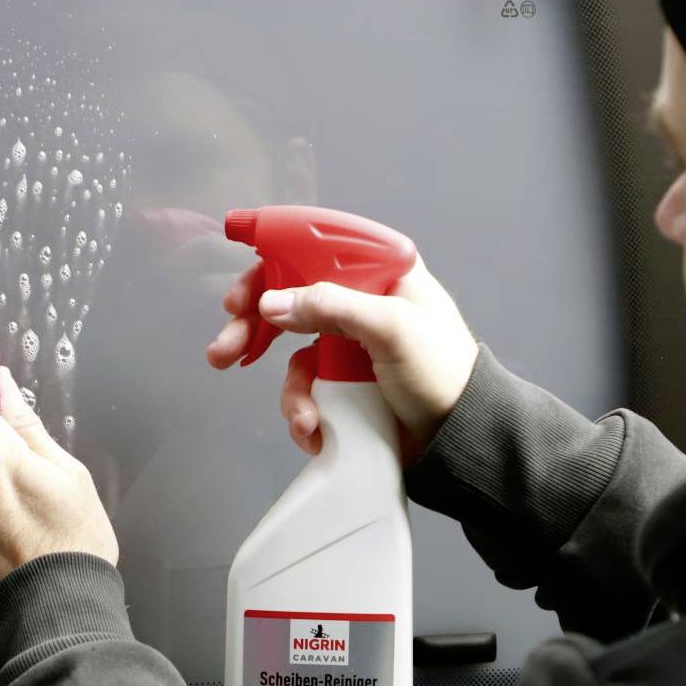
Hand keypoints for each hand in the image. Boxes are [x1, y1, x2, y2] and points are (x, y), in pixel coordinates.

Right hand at [205, 255, 478, 465]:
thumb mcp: (391, 330)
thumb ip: (331, 308)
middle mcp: (359, 302)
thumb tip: (271, 304)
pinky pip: (307, 388)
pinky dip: (304, 410)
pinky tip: (316, 430)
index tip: (235, 250)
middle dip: (254, 326)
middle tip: (225, 348)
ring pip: (292, 352)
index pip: (315, 245)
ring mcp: (348, 344)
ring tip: (301, 418)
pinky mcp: (343, 383)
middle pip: (289, 298)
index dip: (273, 250)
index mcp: (379, 272)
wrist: (460, 439)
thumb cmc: (443, 373)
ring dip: (288, 388)